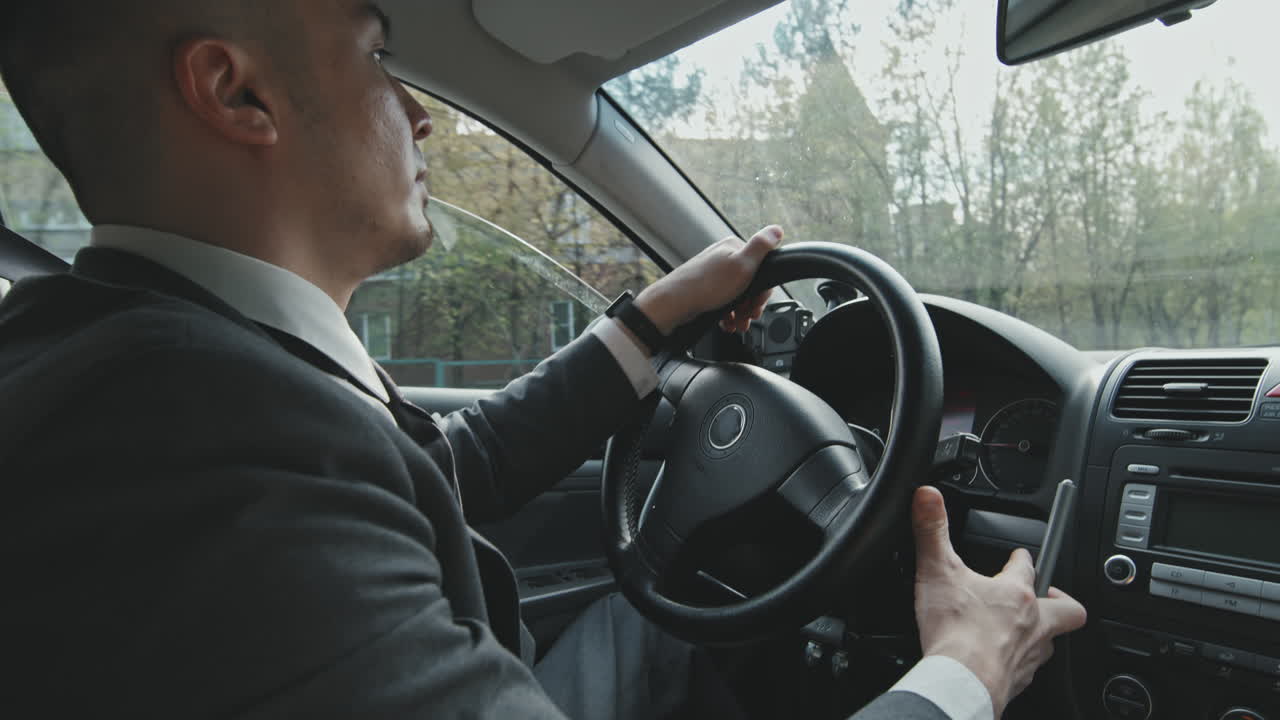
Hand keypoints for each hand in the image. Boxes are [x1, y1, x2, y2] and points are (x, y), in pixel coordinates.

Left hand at [633, 225, 783, 340]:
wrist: (673, 305)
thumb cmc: (706, 285)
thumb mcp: (742, 264)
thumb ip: (761, 246)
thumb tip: (777, 229)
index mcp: (733, 248)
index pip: (761, 267)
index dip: (763, 290)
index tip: (758, 304)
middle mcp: (722, 258)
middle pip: (750, 283)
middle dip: (751, 304)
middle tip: (747, 316)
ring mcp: (712, 274)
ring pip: (737, 295)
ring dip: (741, 313)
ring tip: (737, 324)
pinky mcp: (704, 289)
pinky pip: (723, 302)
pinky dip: (728, 314)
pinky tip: (727, 323)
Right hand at [911, 486, 1086, 718]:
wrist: (961, 683)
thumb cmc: (956, 633)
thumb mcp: (937, 571)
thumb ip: (932, 531)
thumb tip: (928, 496)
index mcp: (1016, 594)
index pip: (1029, 566)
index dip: (1023, 557)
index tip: (1018, 554)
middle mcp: (1033, 624)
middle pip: (1066, 607)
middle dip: (1059, 598)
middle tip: (1045, 594)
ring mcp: (1030, 656)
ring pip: (1051, 641)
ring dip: (1041, 633)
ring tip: (1023, 630)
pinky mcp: (1018, 681)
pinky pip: (1029, 670)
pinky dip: (1019, 663)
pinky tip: (1000, 661)